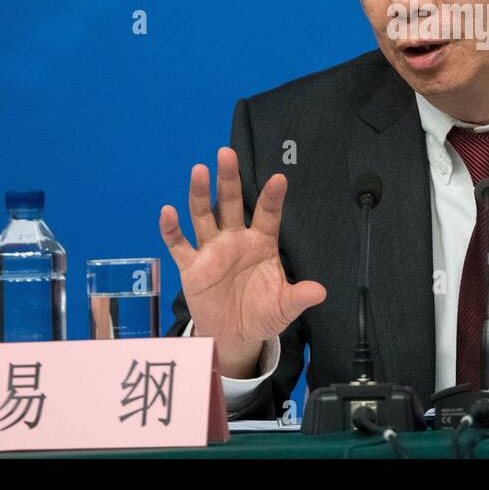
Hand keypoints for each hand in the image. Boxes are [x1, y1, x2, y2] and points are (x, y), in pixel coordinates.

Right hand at [159, 147, 325, 377]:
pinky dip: (171, 229)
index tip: (279, 179)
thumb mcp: (284, 307)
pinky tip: (168, 211)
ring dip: (200, 194)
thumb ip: (299, 296)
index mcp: (262, 243)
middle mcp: (235, 239)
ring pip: (203, 216)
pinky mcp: (191, 266)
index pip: (268, 214)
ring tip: (199, 170)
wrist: (234, 336)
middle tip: (227, 154)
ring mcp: (212, 250)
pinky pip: (179, 245)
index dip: (272, 197)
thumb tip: (320, 291)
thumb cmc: (261, 313)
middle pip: (231, 203)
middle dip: (229, 179)